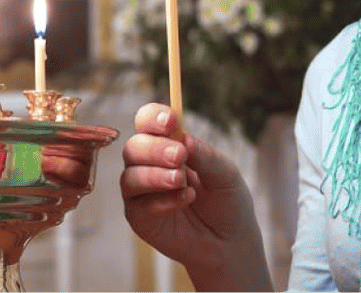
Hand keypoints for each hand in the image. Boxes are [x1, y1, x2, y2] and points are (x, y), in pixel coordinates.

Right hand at [120, 103, 272, 291]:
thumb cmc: (226, 201)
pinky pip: (138, 205)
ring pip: (130, 176)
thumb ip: (204, 156)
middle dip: (155, 149)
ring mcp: (141, 192)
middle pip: (134, 147)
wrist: (230, 242)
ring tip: (181, 181)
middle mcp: (148, 164)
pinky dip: (161, 201)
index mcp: (167, 144)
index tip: (170, 122)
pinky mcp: (139, 217)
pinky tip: (185, 200)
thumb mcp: (225, 174)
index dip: (153, 117)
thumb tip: (183, 137)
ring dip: (155, 176)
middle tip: (180, 156)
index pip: (147, 121)